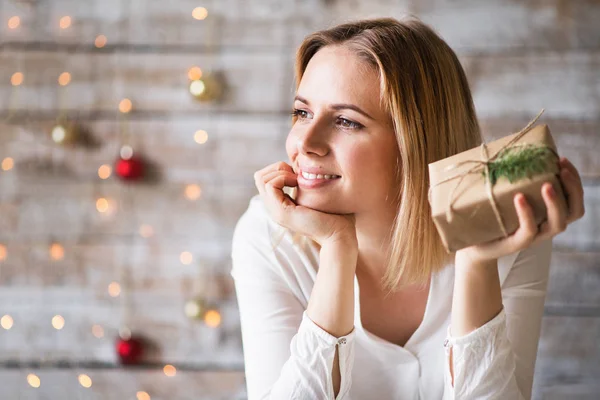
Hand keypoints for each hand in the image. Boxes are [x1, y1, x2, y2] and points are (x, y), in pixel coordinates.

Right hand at [254, 161, 356, 246]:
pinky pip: (270, 185)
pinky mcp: (282, 212)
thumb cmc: (336, 215)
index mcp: (281, 205)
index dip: (280, 169)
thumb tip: (305, 166)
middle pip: (260, 177)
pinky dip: (283, 178)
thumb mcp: (317, 195)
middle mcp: (275, 209)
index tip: (298, 172)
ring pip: (261, 179)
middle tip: (295, 173)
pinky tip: (297, 183)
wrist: (339, 234)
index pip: (265, 178)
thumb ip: (308, 183)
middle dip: (277, 167)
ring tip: (297, 178)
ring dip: (280, 172)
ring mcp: (276, 211)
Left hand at [456, 156, 584, 263]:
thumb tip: (503, 144)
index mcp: (548, 213)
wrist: (472, 244)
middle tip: (561, 168)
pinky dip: (527, 214)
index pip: (573, 198)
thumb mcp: (504, 194)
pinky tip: (520, 198)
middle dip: (573, 188)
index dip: (574, 179)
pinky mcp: (517, 244)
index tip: (562, 159)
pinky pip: (529, 231)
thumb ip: (511, 177)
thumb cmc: (490, 215)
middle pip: (574, 210)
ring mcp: (534, 236)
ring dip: (556, 202)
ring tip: (547, 184)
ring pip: (558, 223)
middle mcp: (546, 225)